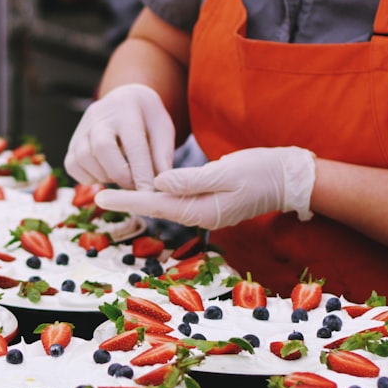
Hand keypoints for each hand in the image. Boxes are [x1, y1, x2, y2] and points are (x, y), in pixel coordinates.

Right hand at [64, 83, 175, 190]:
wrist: (125, 101)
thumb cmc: (147, 119)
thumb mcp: (163, 129)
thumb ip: (162, 155)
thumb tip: (160, 184)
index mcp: (127, 109)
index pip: (133, 144)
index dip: (141, 172)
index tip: (148, 192)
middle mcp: (100, 116)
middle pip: (102, 148)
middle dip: (119, 174)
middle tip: (134, 187)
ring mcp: (82, 128)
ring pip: (83, 158)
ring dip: (104, 176)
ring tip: (121, 177)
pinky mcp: (72, 142)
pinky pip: (72, 166)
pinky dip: (88, 178)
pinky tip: (105, 175)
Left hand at [93, 147, 316, 228]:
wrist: (291, 179)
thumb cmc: (263, 171)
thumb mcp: (227, 171)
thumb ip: (191, 179)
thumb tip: (159, 183)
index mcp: (202, 210)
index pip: (156, 205)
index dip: (127, 200)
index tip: (100, 197)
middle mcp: (200, 216)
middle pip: (156, 208)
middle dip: (127, 202)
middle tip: (96, 194)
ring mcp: (206, 212)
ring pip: (167, 206)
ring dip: (141, 200)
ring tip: (114, 192)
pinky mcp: (210, 204)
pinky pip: (179, 201)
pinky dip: (161, 195)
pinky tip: (148, 189)